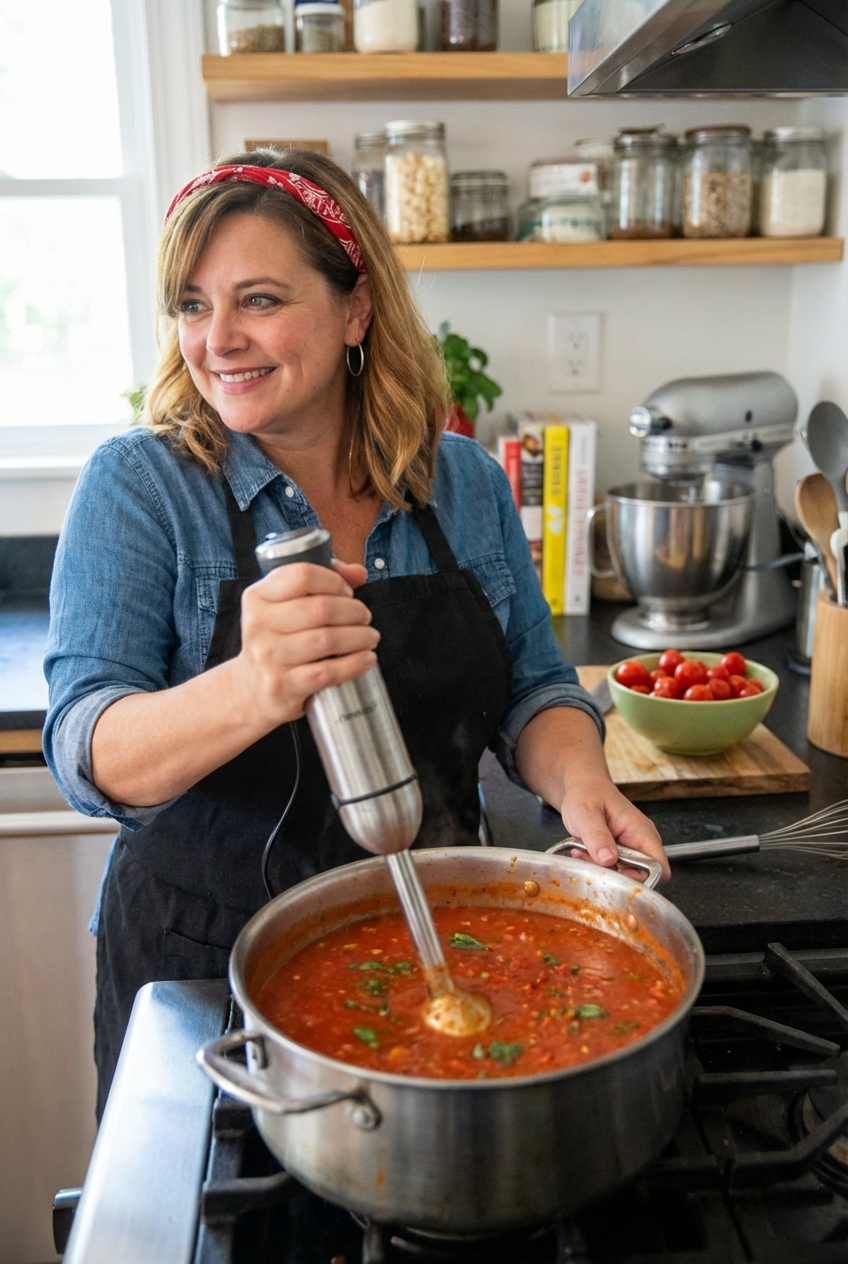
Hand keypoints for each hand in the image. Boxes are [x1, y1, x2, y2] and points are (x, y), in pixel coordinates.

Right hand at [231, 559, 379, 727]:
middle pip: (321, 608)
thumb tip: (358, 573)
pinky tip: (367, 658)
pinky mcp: (282, 686)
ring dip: (360, 637)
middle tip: (365, 617)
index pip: (303, 576)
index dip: (334, 581)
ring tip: (370, 637)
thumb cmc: (277, 642)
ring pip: (328, 639)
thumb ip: (321, 582)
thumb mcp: (286, 607)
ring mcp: (269, 657)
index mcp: (258, 597)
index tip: (347, 592)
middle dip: (354, 611)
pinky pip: (327, 671)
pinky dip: (354, 664)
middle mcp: (258, 625)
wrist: (252, 691)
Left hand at [513, 707, 669, 882]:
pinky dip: (596, 865)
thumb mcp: (586, 813)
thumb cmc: (586, 793)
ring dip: (601, 869)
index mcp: (642, 832)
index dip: (642, 879)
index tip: (616, 874)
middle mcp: (641, 843)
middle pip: (641, 876)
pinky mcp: (619, 853)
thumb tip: (609, 860)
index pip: (659, 868)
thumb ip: (597, 836)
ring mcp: (631, 849)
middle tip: (590, 860)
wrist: (580, 787)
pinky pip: (612, 869)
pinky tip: (582, 851)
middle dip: (614, 875)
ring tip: (582, 851)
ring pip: (623, 875)